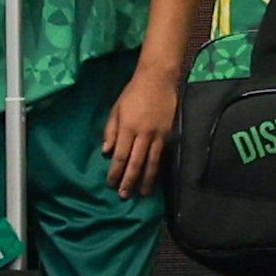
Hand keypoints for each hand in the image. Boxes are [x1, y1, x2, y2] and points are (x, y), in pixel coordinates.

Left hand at [103, 54, 177, 196]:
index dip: (115, 171)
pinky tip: (154, 176)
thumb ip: (111, 131)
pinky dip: (157, 167)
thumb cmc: (133, 93)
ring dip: (146, 179)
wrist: (157, 79)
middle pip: (135, 163)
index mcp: (127, 127)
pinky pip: (161, 154)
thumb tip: (107, 151)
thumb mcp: (116, 109)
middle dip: (129, 180)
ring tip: (142, 193)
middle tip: (124, 195)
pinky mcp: (168, 133)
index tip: (111, 183)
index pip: (120, 155)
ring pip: (151, 162)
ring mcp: (157, 135)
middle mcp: (143, 134)